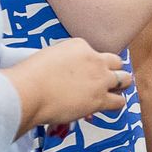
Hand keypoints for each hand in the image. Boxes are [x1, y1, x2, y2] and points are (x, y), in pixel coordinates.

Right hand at [5, 37, 129, 135]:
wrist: (27, 91)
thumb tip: (64, 76)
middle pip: (116, 62)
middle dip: (112, 70)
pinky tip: (107, 106)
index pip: (93, 52)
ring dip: (120, 86)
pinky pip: (120, 101)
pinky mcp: (100, 98)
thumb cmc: (28, 77)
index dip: (90, 64)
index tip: (82, 72)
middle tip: (105, 80)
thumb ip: (61, 63)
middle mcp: (94, 59)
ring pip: (124, 79)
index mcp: (78, 45)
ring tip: (111, 92)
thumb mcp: (46, 58)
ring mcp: (100, 79)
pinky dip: (115, 104)